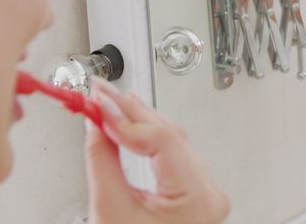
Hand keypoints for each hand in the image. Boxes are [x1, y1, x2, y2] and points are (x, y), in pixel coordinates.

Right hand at [84, 79, 229, 223]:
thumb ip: (103, 162)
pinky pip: (171, 154)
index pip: (163, 139)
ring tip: (107, 103)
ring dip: (137, 120)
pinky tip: (129, 122)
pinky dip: (146, 137)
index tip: (97, 106)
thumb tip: (96, 126)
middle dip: (128, 112)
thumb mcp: (111, 213)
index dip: (126, 119)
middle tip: (98, 94)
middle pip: (168, 134)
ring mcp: (205, 192)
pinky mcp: (194, 193)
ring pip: (171, 140)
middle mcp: (209, 192)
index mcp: (199, 199)